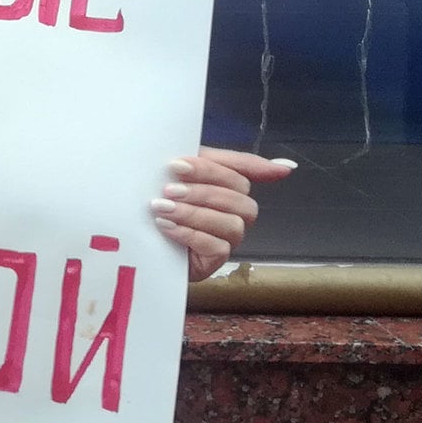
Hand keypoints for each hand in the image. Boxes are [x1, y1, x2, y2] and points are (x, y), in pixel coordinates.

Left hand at [153, 147, 295, 282]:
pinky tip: (165, 227)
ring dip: (194, 213)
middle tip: (168, 188)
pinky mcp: (215, 261)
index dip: (213, 168)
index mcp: (229, 184)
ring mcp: (228, 238)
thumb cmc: (159, 197)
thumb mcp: (182, 171)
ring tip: (163, 207)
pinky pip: (217, 247)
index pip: (241, 171)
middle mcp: (236, 212)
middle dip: (202, 191)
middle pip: (238, 198)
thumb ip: (220, 161)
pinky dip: (189, 234)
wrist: (134, 236)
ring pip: (231, 224)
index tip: (179, 165)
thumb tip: (287, 168)